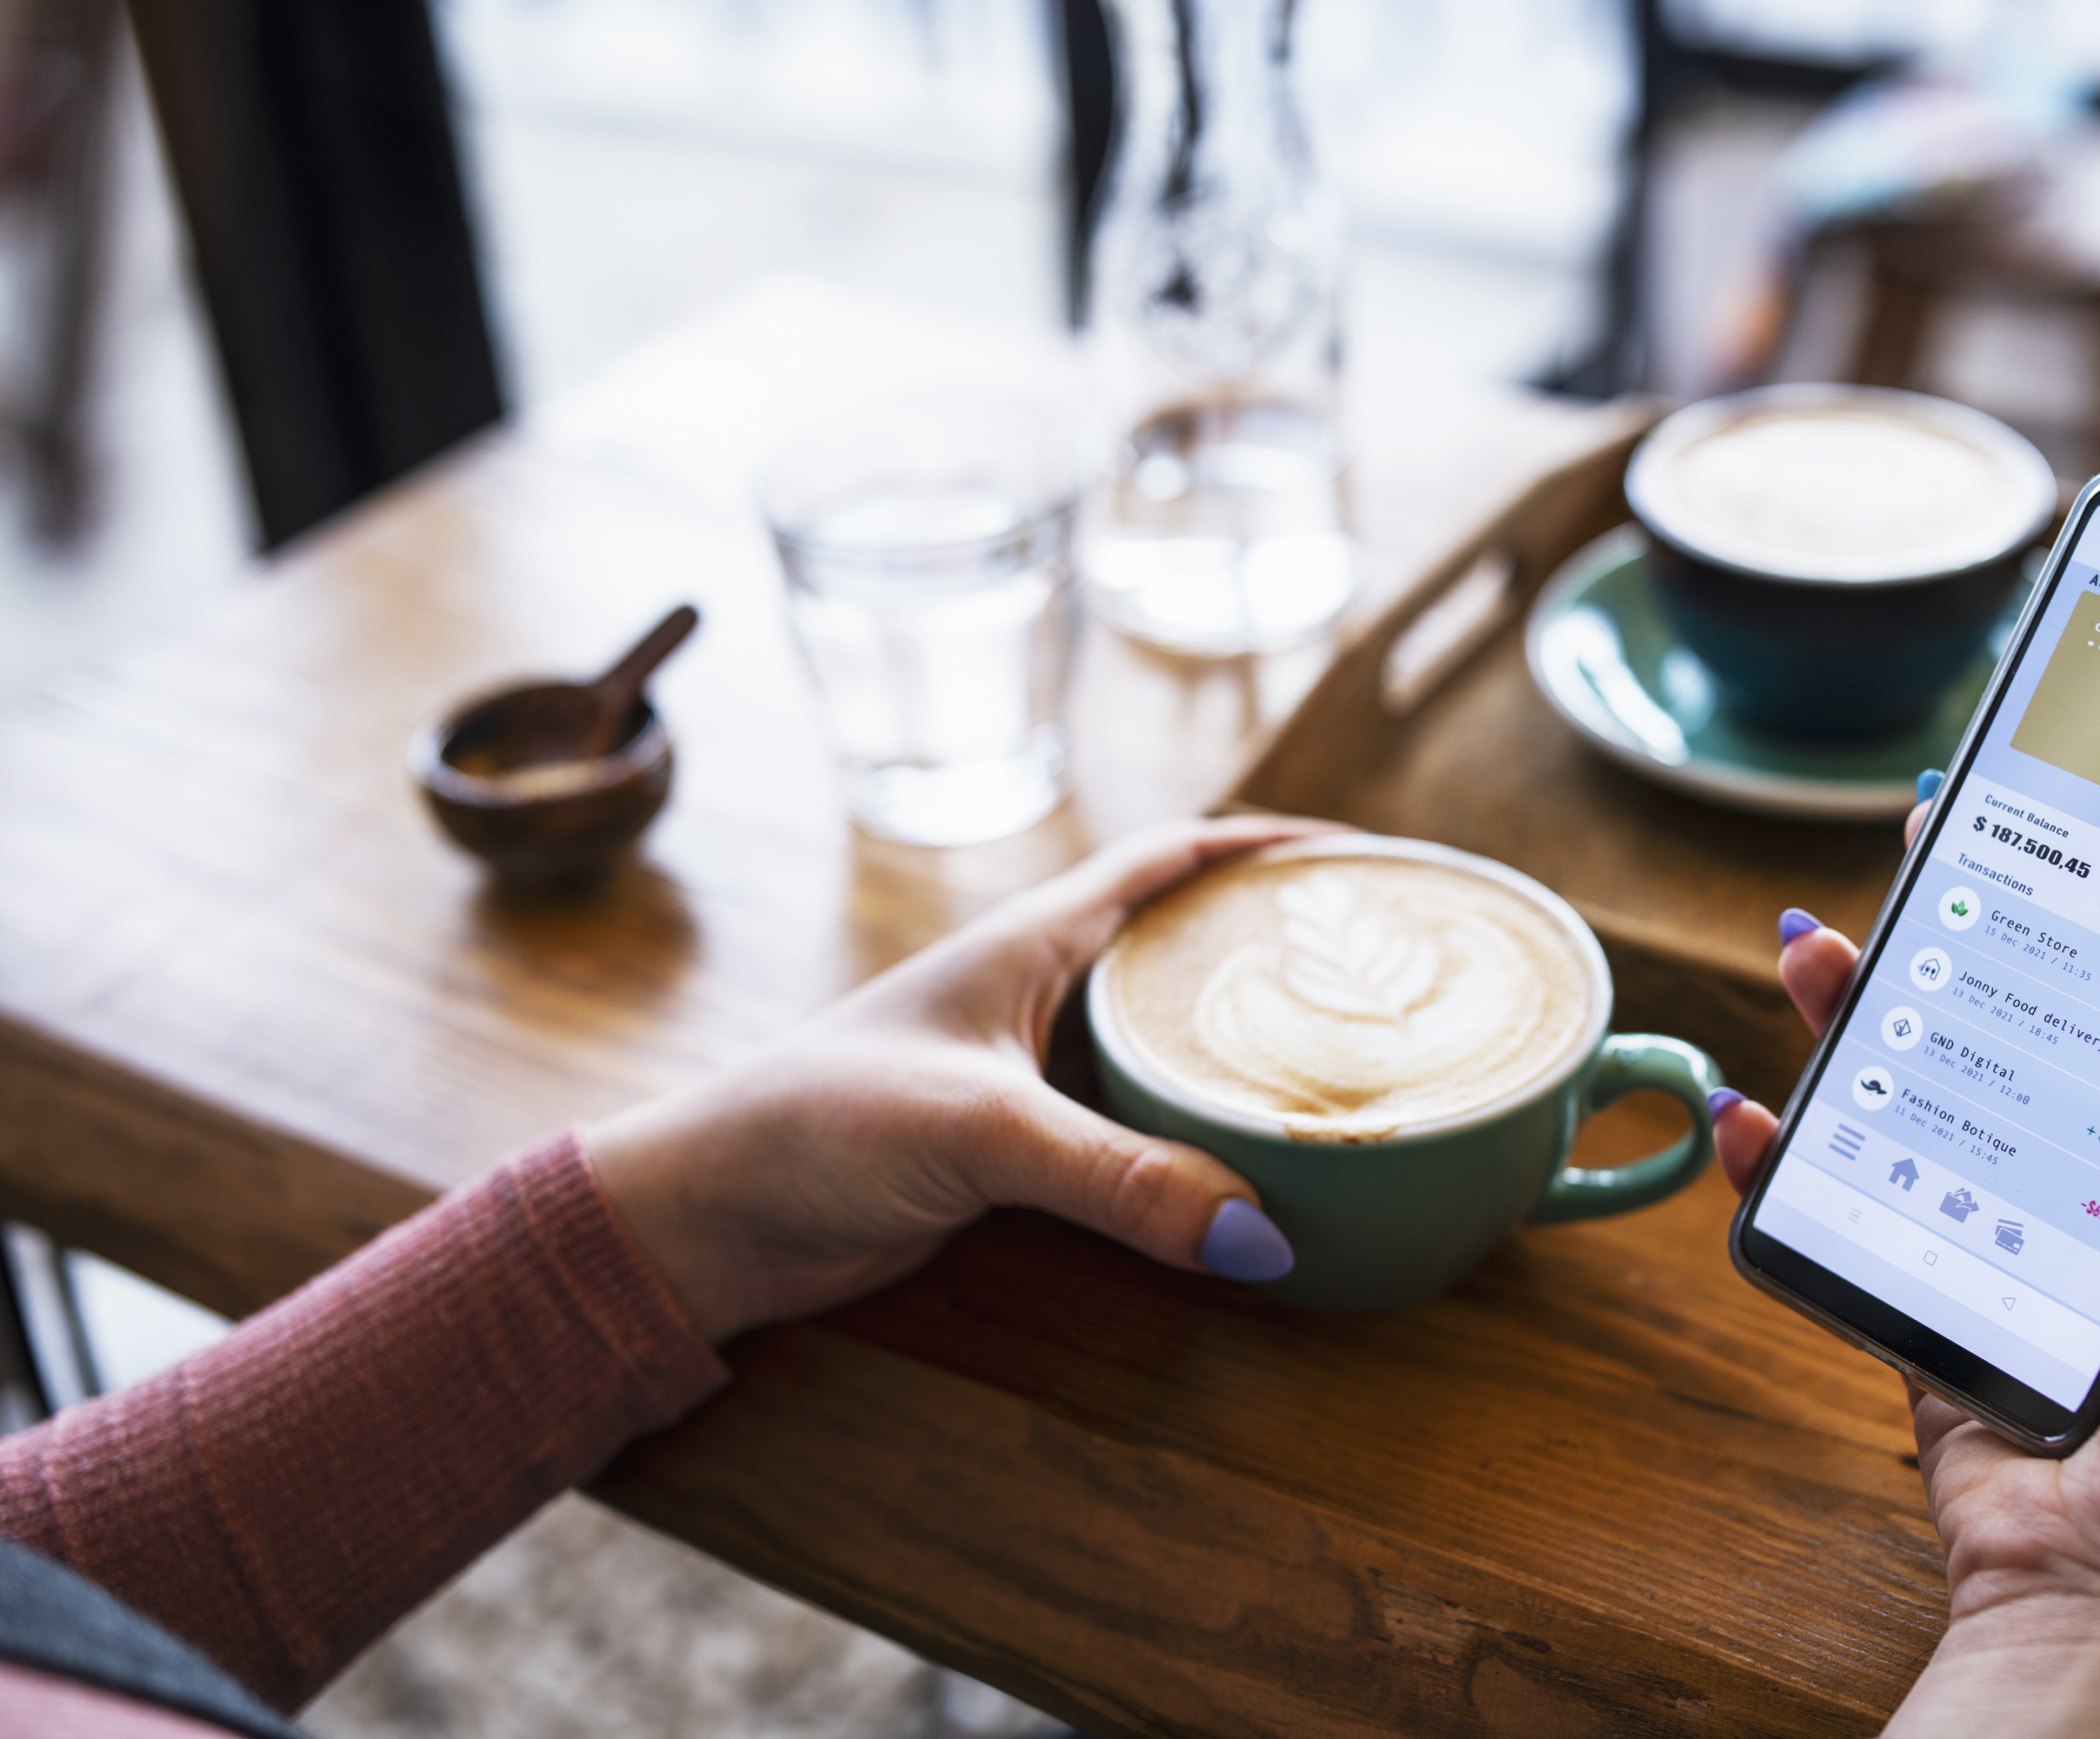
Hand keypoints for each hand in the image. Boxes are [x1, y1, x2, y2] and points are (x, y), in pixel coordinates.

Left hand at [582, 815, 1336, 1342]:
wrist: (709, 1215)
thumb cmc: (817, 1129)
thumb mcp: (980, 1134)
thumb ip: (1120, 1179)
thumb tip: (1265, 1235)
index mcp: (1033, 942)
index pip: (1176, 859)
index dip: (1273, 845)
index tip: (1369, 857)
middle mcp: (1041, 992)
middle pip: (1188, 946)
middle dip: (1284, 947)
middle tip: (1389, 971)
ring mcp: (1032, 1072)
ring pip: (1168, 1043)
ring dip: (1248, 1048)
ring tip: (1351, 1067)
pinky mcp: (1020, 1150)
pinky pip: (1141, 1127)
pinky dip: (1203, 1136)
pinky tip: (1254, 1165)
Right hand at [1714, 800, 2099, 1737]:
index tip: (2079, 818)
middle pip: (2025, 1032)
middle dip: (1969, 932)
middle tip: (1926, 835)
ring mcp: (2007, 1255)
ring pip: (1922, 1102)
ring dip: (1858, 1021)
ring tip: (1807, 951)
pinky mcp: (1922, 1311)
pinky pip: (1841, 1218)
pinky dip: (1778, 1167)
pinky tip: (1750, 1117)